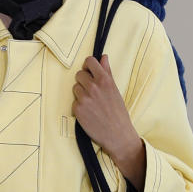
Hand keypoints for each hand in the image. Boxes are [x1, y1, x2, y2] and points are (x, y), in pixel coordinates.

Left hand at [72, 55, 145, 190]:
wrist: (117, 134)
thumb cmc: (118, 112)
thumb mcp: (115, 90)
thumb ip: (107, 72)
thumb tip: (103, 57)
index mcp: (105, 80)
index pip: (89, 61)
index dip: (88, 66)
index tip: (90, 72)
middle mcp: (93, 87)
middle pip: (79, 74)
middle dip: (84, 81)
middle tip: (92, 92)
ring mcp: (84, 98)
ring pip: (75, 88)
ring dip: (81, 94)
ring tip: (92, 103)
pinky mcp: (78, 109)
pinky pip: (74, 102)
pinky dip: (79, 106)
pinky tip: (89, 113)